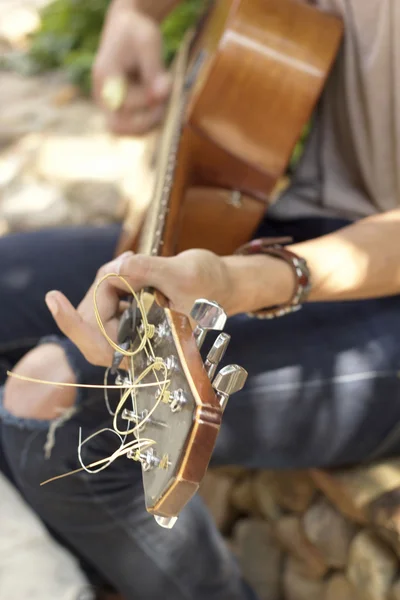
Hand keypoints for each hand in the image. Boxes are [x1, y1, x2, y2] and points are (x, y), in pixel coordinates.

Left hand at [44, 250, 234, 367]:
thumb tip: (118, 269)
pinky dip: (115, 277)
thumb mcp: (184, 274)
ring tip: (138, 262)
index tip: (54, 298)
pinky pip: (108, 295)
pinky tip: (135, 265)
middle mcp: (135, 344)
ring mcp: (130, 329)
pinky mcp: (130, 314)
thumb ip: (149, 272)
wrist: (223, 284)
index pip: (98, 344)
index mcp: (148, 349)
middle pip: (94, 318)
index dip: (73, 324)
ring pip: (99, 304)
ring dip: (111, 278)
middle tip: (130, 262)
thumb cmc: (210, 284)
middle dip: (103, 287)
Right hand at [93, 0, 170, 135]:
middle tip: (164, 105)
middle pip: (117, 127)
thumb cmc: (136, 33)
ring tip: (164, 100)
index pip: (124, 103)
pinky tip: (161, 103)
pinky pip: (135, 127)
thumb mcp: (148, 42)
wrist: (127, 31)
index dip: (147, 99)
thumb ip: (154, 69)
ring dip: (150, 122)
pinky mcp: (121, 111)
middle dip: (145, 121)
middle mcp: (103, 96)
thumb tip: (161, 95)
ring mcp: (110, 106)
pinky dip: (151, 121)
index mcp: (105, 77)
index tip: (166, 83)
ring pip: (128, 131)